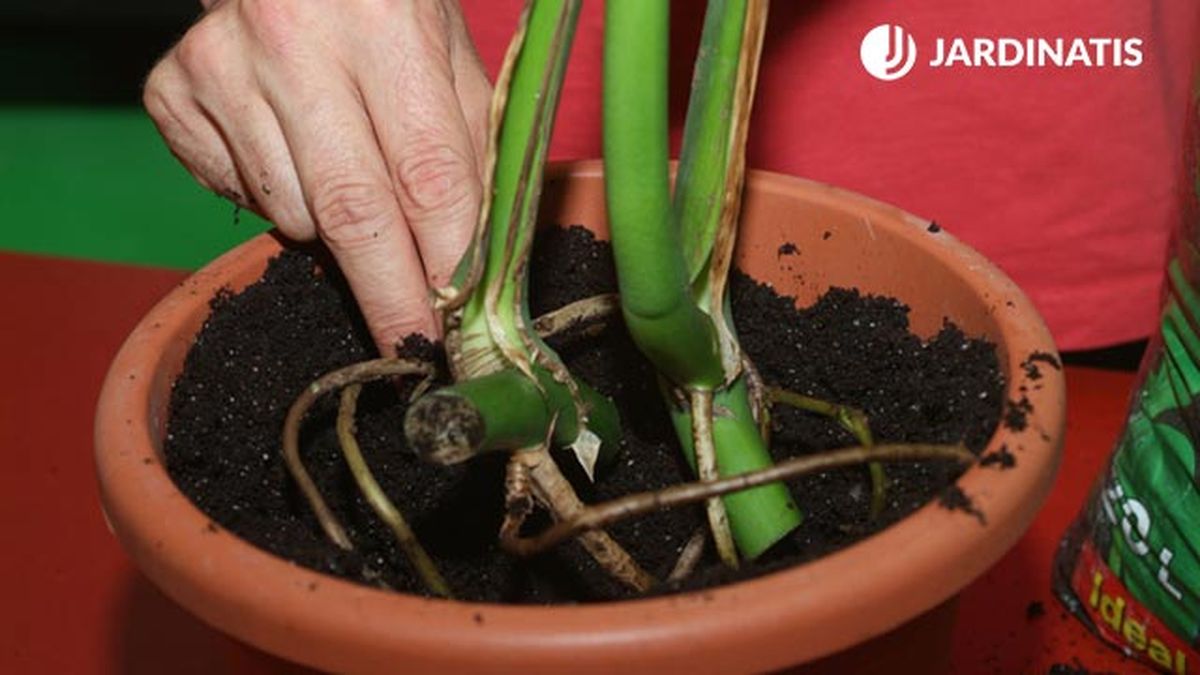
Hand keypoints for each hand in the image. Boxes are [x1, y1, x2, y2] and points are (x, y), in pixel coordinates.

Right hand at [144, 0, 491, 349]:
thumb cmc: (382, 10)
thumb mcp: (448, 54)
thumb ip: (471, 147)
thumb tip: (478, 263)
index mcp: (386, 22)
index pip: (428, 174)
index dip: (447, 263)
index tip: (458, 325)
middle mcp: (294, 39)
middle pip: (352, 211)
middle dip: (388, 295)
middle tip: (412, 348)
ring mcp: (222, 66)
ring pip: (290, 213)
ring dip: (331, 230)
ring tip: (346, 171)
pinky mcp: (171, 92)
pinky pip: (236, 196)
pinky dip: (274, 199)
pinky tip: (287, 146)